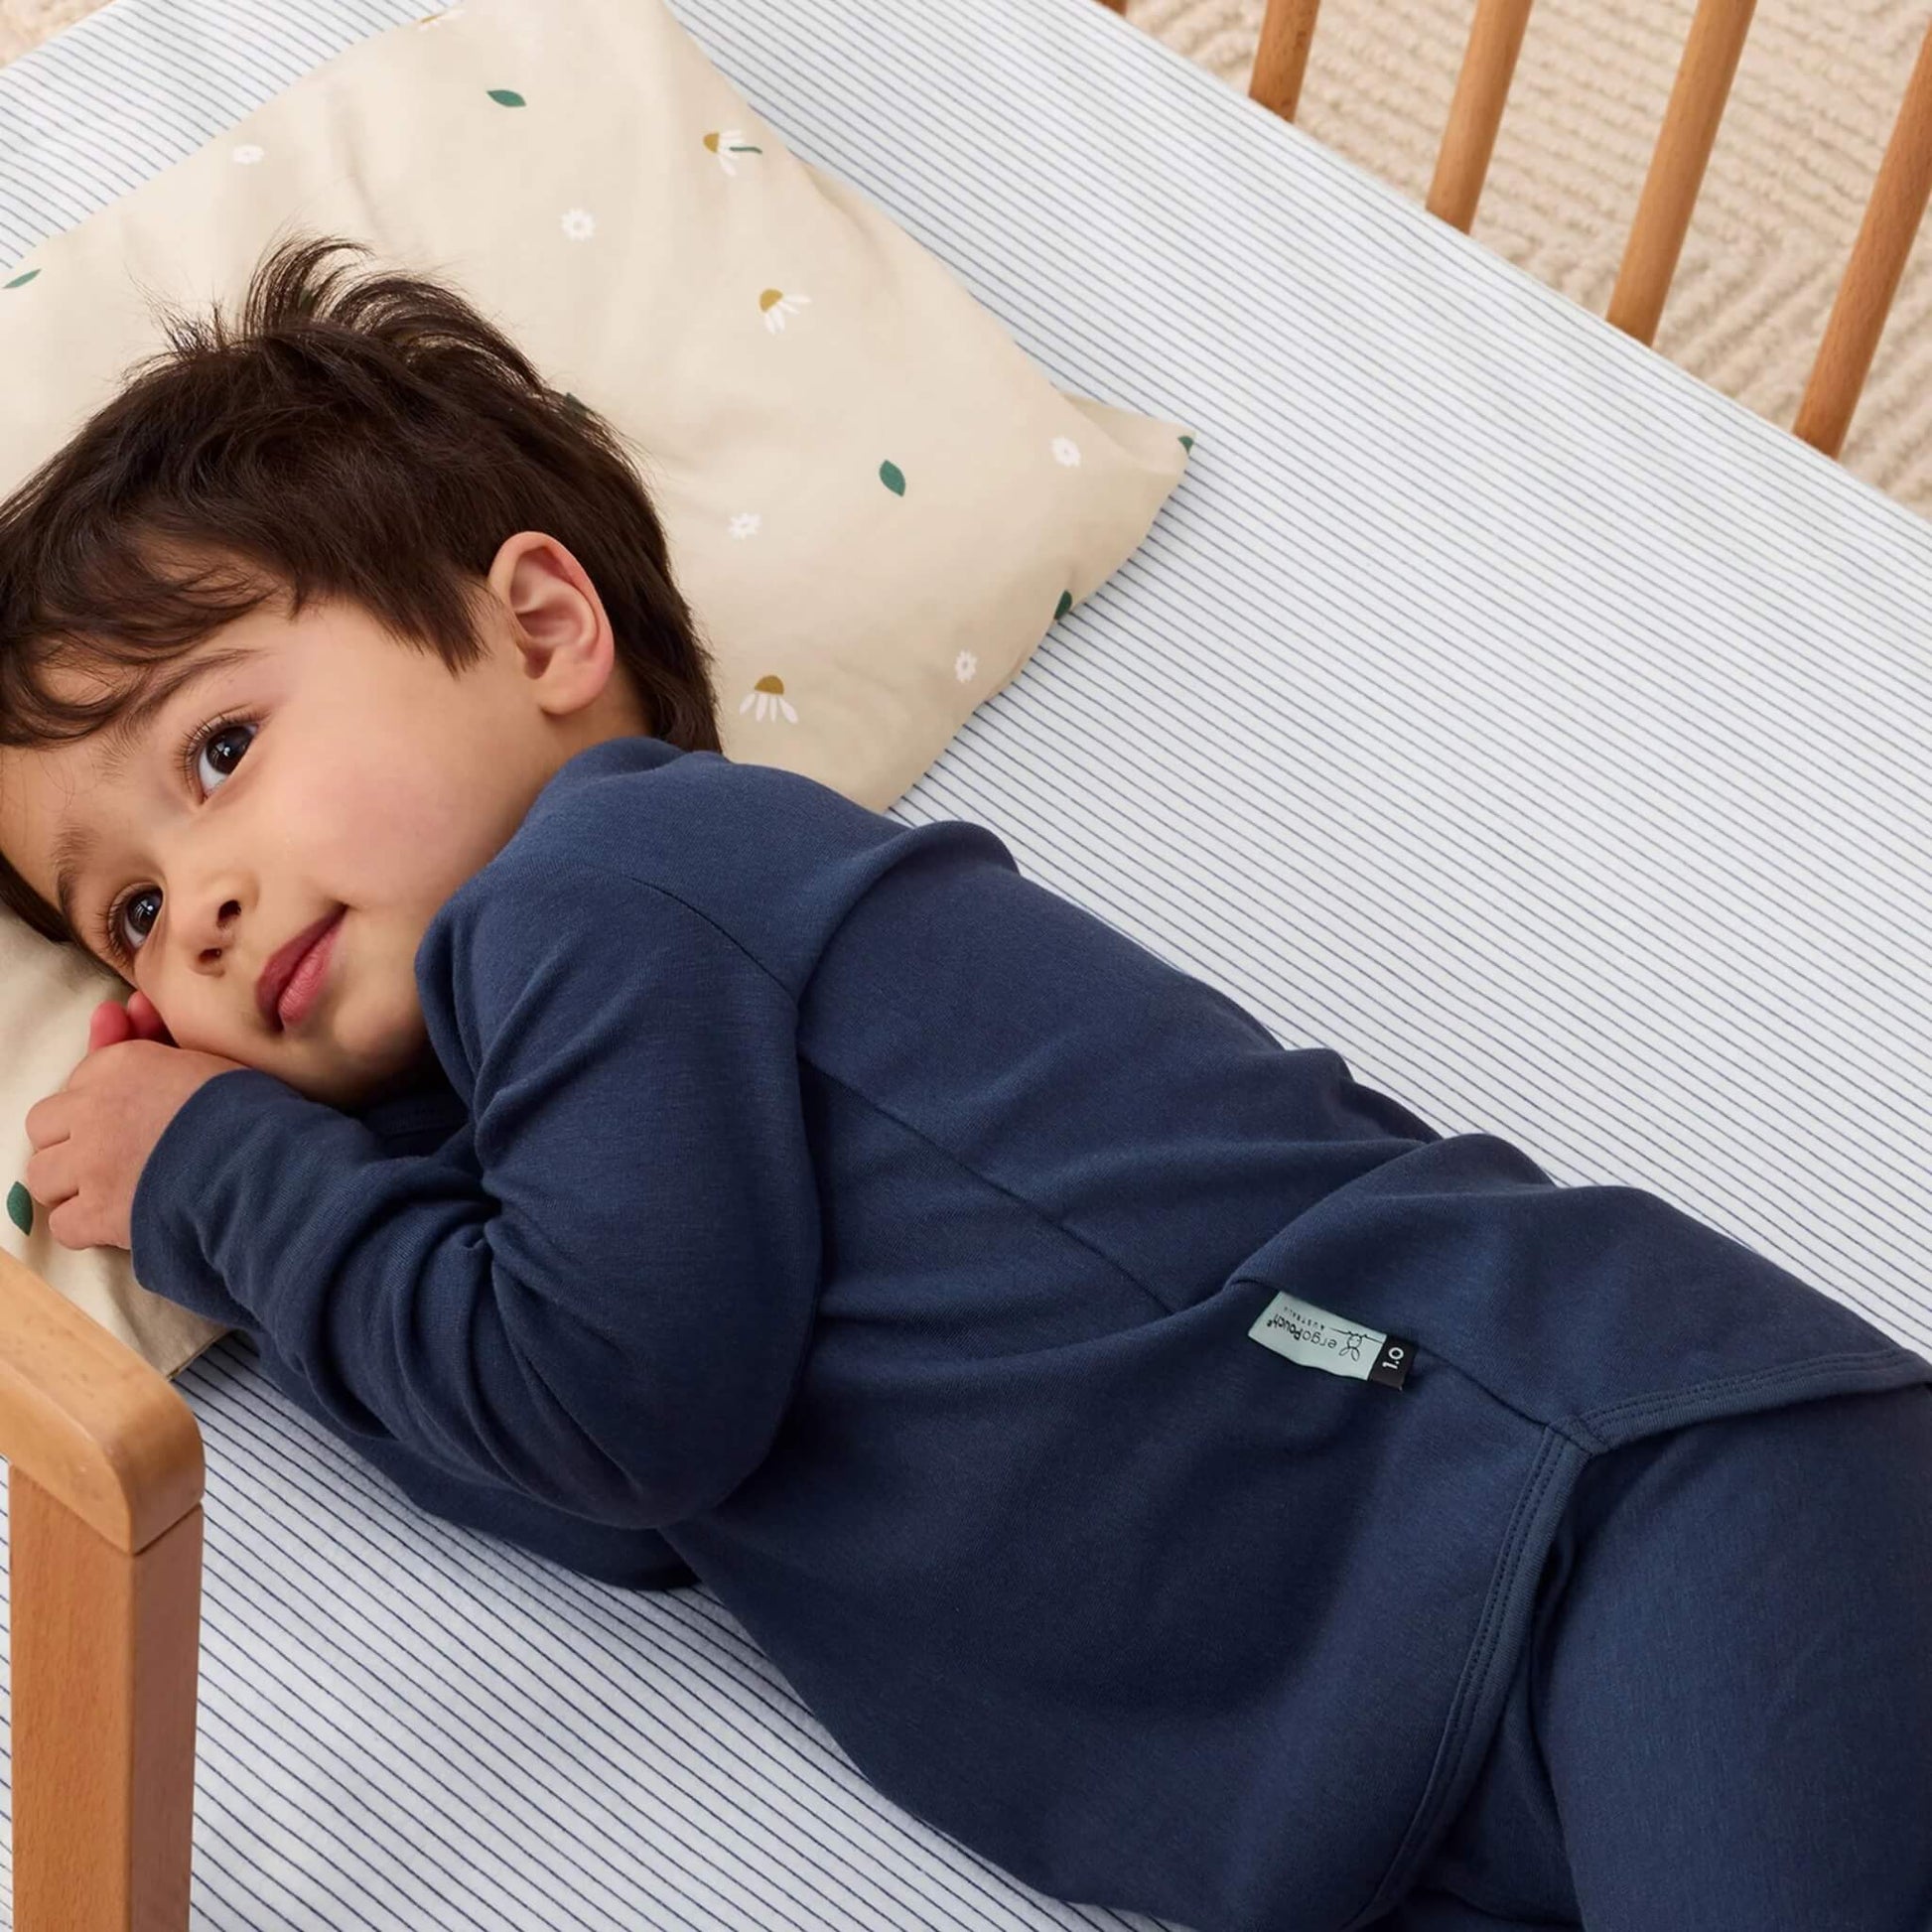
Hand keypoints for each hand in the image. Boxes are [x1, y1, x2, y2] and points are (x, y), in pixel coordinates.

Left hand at [23, 993, 250, 1250]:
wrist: (266, 1164)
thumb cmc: (251, 1110)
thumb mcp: (205, 1060)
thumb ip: (154, 1037)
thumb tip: (120, 1006)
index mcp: (120, 1065)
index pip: (81, 1078)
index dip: (101, 1099)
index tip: (130, 1110)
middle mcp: (92, 1110)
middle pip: (44, 1127)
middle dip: (69, 1141)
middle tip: (110, 1153)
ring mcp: (88, 1164)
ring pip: (42, 1176)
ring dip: (70, 1184)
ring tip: (110, 1189)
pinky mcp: (97, 1213)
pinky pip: (63, 1225)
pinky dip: (85, 1227)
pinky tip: (116, 1222)